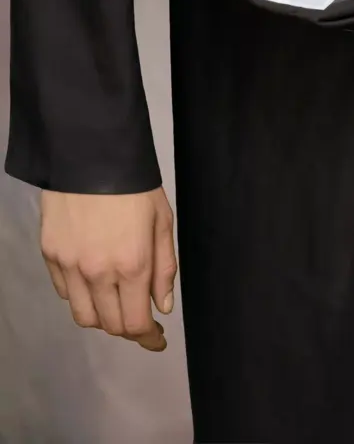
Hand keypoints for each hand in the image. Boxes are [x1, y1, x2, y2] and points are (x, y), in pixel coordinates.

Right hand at [40, 187, 176, 351]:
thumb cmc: (135, 186)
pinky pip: (65, 292)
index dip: (148, 338)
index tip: (157, 338)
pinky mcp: (50, 255)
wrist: (93, 154)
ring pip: (84, 315)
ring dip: (102, 317)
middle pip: (110, 325)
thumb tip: (162, 306)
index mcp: (133, 265)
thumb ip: (164, 268)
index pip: (136, 324)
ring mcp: (70, 266)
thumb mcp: (162, 221)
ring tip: (115, 301)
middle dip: (128, 327)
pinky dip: (81, 295)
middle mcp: (99, 273)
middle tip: (140, 316)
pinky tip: (93, 280)